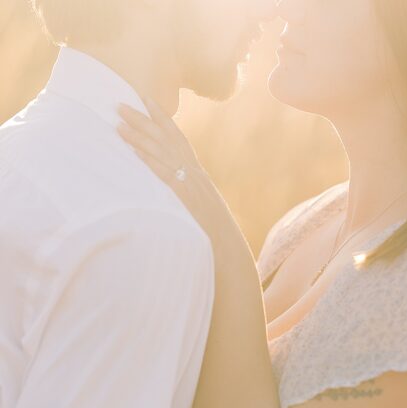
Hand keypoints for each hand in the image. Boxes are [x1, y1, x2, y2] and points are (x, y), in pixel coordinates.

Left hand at [116, 99, 234, 242]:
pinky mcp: (185, 196)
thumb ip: (186, 190)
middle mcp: (195, 173)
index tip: (146, 98)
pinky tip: (133, 150)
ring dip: (139, 136)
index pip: (178, 138)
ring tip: (118, 124)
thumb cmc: (212, 231)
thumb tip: (171, 184)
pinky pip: (164, 173)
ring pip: (162, 153)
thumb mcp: (200, 205)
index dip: (162, 117)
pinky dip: (148, 159)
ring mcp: (190, 183)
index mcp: (198, 174)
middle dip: (143, 120)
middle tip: (119, 104)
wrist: (227, 247)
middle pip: (166, 139)